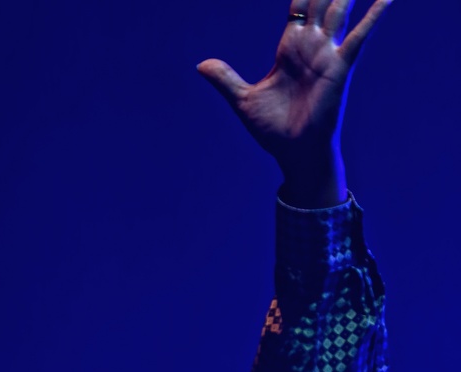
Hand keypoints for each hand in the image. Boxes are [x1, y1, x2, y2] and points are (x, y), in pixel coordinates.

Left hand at [198, 0, 391, 205]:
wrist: (295, 154)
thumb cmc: (274, 131)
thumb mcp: (244, 100)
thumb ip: (225, 78)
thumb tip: (201, 65)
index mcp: (289, 48)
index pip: (299, 4)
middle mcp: (312, 45)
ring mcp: (328, 53)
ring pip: (340, 6)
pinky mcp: (341, 66)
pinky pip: (360, 35)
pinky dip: (374, 15)